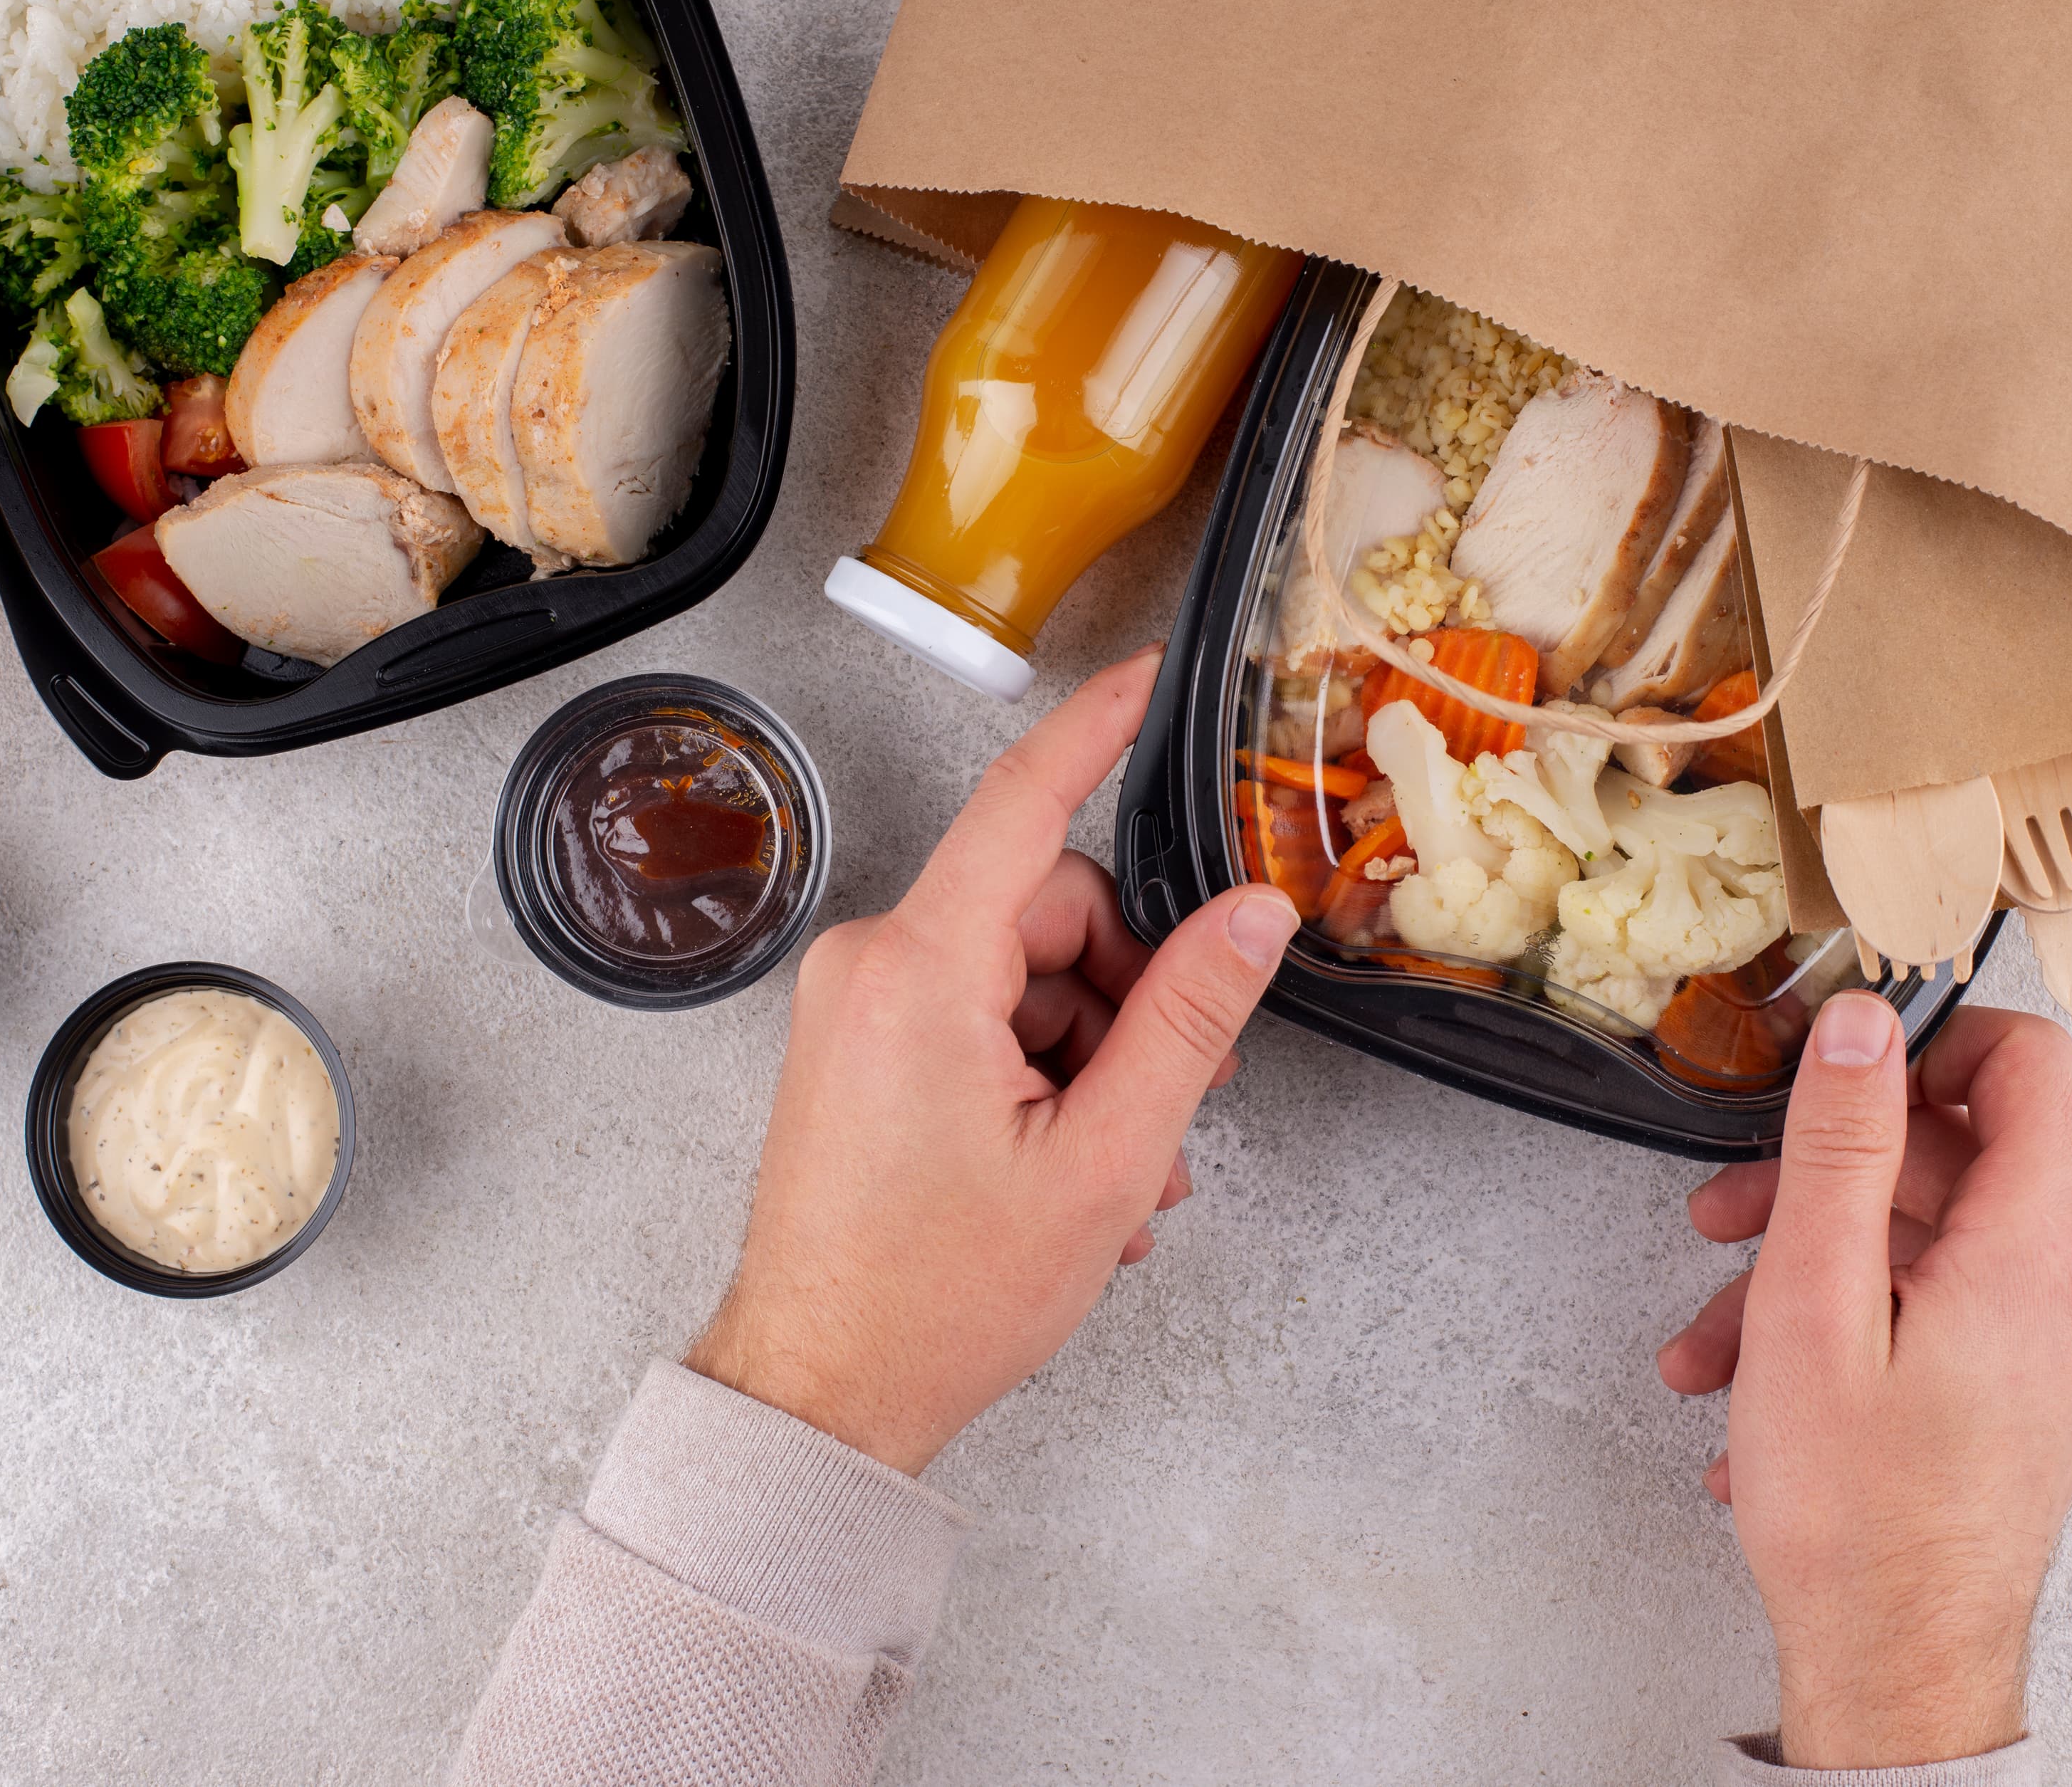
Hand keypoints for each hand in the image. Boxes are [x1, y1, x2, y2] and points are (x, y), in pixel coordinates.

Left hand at [685, 648, 1300, 1475]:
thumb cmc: (933, 1300)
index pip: (1024, 802)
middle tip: (1174, 1099)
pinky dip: (1042, 1075)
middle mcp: (870, 966)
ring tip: (1124, 1172)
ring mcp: (856, 1009)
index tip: (1147, 677)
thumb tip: (1253, 916)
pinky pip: (978, 1017)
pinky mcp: (858, 1047)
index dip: (1096, 730)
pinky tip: (1076, 1170)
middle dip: (1128, 992)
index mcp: (918, 971)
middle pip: (1046, 911)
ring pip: (1022, 973)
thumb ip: (1187, 1019)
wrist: (819, 1394)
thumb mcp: (1104, 1159)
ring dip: (1094, 1056)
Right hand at [1656, 998, 2071, 1768]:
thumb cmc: (1860, 1510)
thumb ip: (1841, 1145)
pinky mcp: (2023, 1383)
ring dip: (1802, 1272)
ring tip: (1711, 1343)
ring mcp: (2053, 1338)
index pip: (2024, 1063)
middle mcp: (2069, 1280)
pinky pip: (1932, 1307)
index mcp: (2040, 1243)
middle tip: (1719, 1218)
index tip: (1832, 1063)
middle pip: (1949, 1157)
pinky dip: (1840, 1326)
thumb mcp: (1817, 1297)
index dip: (1924, 1039)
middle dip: (1815, 1179)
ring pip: (1921, 1242)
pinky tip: (1758, 1390)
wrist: (1899, 1666)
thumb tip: (1862, 1024)